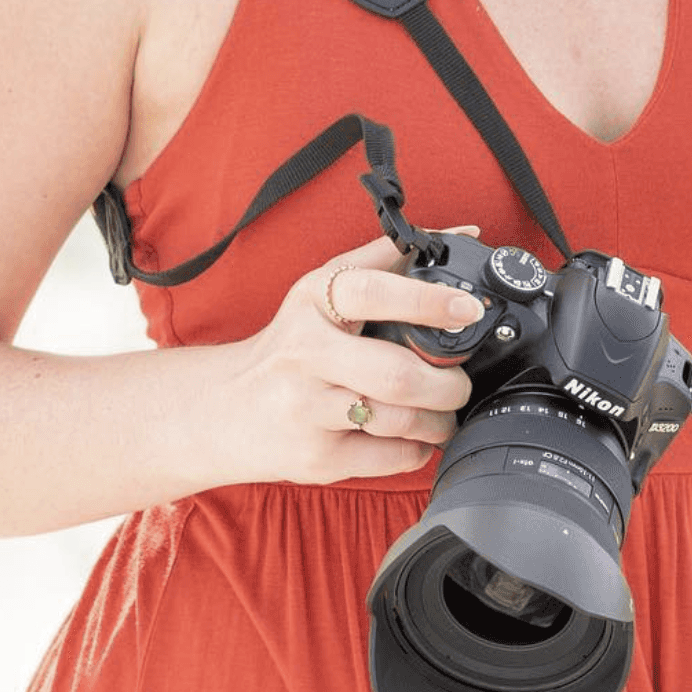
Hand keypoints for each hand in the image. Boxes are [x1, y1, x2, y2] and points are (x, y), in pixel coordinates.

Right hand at [224, 227, 484, 484]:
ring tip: (443, 410)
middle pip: (397, 374)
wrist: (223, 407)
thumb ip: (389, 257)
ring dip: (441, 419)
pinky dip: (418, 448)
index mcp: (312, 302)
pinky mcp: (316, 459)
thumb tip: (462, 233)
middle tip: (460, 382)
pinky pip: (391, 458)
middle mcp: (305, 354)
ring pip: (400, 421)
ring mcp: (308, 410)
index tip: (468, 310)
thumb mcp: (323, 288)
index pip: (372, 293)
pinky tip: (413, 436)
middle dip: (449, 383)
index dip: (428, 300)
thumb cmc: (290, 342)